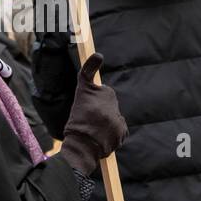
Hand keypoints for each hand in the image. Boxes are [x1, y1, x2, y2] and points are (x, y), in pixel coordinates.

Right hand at [59, 52, 127, 175]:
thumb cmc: (77, 121)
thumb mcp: (81, 93)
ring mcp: (118, 120)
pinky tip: (102, 137)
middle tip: (90, 120)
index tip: (88, 109)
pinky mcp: (123, 132)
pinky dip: (114, 134)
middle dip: (102, 112)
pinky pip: (121, 131)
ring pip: (115, 118)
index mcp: (103, 93)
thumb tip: (99, 54)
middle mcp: (112, 105)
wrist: (80, 146)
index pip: (104, 93)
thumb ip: (88, 71)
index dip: (95, 101)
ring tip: (95, 130)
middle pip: (110, 106)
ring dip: (107, 123)